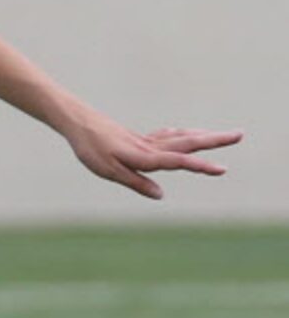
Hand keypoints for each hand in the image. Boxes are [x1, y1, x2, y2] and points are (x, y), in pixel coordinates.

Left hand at [63, 114, 241, 198]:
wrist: (78, 122)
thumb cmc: (91, 148)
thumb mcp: (109, 171)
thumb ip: (136, 182)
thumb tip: (161, 195)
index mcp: (144, 156)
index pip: (177, 162)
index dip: (199, 167)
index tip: (221, 169)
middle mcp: (150, 146)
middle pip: (188, 143)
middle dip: (214, 141)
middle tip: (239, 135)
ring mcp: (146, 140)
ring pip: (181, 137)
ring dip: (204, 136)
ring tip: (225, 136)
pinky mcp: (140, 138)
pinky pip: (167, 136)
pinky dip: (182, 134)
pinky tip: (187, 135)